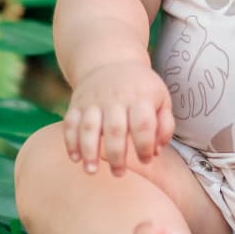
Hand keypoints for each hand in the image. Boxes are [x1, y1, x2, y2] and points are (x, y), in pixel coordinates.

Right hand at [62, 61, 174, 176]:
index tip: (146, 159)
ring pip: (89, 127)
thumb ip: (164, 125)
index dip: (144, 146)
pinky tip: (75, 158)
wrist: (112, 60)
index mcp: (141, 97)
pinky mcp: (77, 103)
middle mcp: (116, 98)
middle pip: (115, 130)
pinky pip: (70, 122)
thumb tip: (156, 151)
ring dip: (89, 151)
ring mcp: (94, 100)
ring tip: (91, 171)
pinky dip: (70, 141)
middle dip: (116, 156)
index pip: (143, 125)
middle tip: (119, 174)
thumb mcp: (161, 98)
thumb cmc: (141, 88)